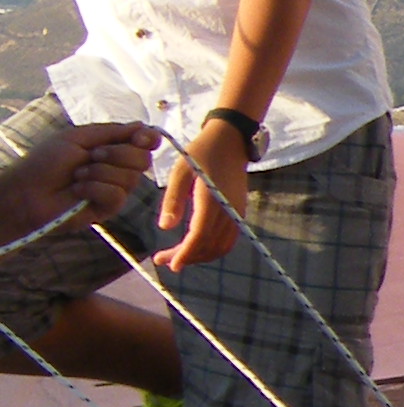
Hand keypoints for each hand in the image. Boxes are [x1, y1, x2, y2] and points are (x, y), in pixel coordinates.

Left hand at [0, 121, 155, 239]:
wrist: (29, 190)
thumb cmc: (47, 161)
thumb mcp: (78, 137)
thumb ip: (112, 132)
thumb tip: (143, 126)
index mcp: (112, 148)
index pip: (144, 142)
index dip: (149, 139)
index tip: (142, 138)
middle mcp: (118, 168)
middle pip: (143, 159)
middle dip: (117, 154)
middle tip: (92, 155)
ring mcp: (116, 188)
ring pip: (131, 177)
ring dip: (99, 172)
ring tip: (77, 175)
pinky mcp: (109, 207)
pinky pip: (117, 195)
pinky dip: (94, 189)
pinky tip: (78, 190)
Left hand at [153, 118, 252, 269]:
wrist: (230, 141)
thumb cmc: (201, 153)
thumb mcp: (180, 171)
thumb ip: (173, 200)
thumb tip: (165, 227)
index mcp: (212, 200)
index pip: (200, 235)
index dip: (185, 253)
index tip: (170, 265)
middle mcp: (228, 210)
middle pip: (209, 245)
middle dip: (187, 257)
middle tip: (162, 259)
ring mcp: (236, 213)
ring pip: (221, 246)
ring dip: (200, 256)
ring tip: (177, 256)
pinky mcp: (238, 212)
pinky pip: (228, 240)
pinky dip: (212, 249)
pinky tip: (195, 246)